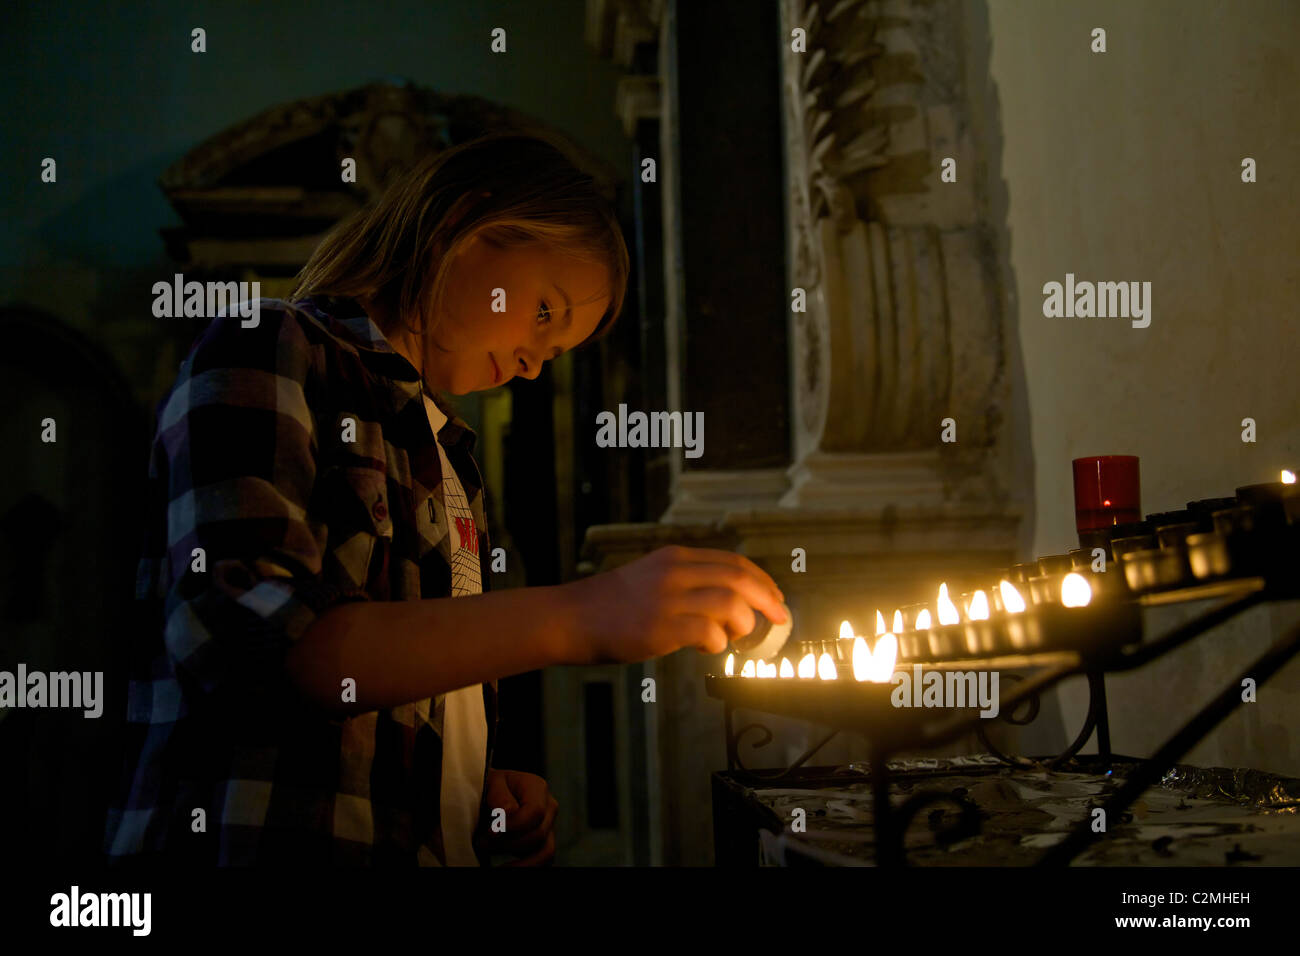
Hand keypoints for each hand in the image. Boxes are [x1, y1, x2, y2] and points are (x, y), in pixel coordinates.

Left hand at [474, 769, 557, 865]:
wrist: (490, 794)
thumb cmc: (490, 786)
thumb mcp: (490, 782)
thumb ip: (499, 795)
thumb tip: (509, 811)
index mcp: (537, 788)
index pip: (534, 812)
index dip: (513, 826)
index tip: (490, 832)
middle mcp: (549, 807)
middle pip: (538, 834)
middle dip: (508, 844)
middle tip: (482, 843)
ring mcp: (549, 827)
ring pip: (545, 853)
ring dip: (519, 862)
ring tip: (496, 864)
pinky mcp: (544, 843)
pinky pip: (542, 861)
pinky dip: (525, 866)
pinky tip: (505, 867)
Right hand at [568, 545, 786, 663]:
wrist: (573, 617)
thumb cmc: (613, 604)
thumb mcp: (651, 576)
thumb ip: (686, 581)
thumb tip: (730, 601)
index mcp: (676, 558)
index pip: (733, 562)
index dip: (762, 581)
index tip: (776, 597)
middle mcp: (675, 573)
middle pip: (739, 578)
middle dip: (767, 600)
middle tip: (780, 619)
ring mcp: (667, 599)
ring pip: (730, 603)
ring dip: (742, 624)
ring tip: (734, 638)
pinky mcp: (660, 628)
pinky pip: (708, 633)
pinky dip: (718, 643)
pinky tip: (708, 648)